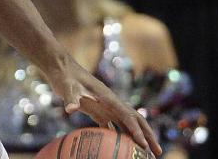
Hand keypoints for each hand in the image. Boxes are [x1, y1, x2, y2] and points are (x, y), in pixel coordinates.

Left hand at [47, 55, 161, 155]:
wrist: (60, 67)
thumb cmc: (64, 76)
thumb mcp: (67, 87)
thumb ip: (70, 98)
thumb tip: (70, 109)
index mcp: (108, 97)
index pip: (127, 116)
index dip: (136, 130)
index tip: (143, 145)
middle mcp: (110, 102)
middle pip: (135, 120)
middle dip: (147, 135)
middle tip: (156, 152)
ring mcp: (105, 106)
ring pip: (126, 124)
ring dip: (137, 138)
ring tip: (145, 153)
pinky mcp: (97, 110)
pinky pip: (113, 125)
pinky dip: (120, 136)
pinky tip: (122, 147)